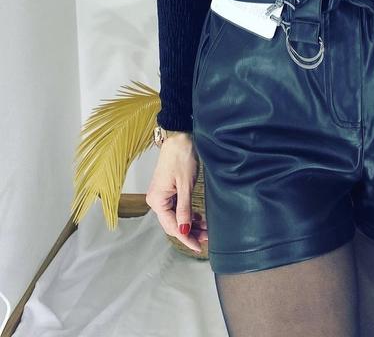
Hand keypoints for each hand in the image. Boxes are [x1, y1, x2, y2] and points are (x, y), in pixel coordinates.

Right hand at [145, 133, 206, 253]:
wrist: (179, 137)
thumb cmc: (181, 156)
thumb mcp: (185, 185)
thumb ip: (185, 210)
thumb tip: (185, 231)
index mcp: (156, 200)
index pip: (172, 226)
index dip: (186, 238)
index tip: (198, 247)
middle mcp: (155, 200)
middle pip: (172, 223)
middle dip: (190, 232)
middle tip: (207, 238)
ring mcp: (161, 195)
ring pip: (176, 217)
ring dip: (190, 224)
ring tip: (206, 229)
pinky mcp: (167, 190)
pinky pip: (176, 208)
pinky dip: (188, 214)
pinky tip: (199, 218)